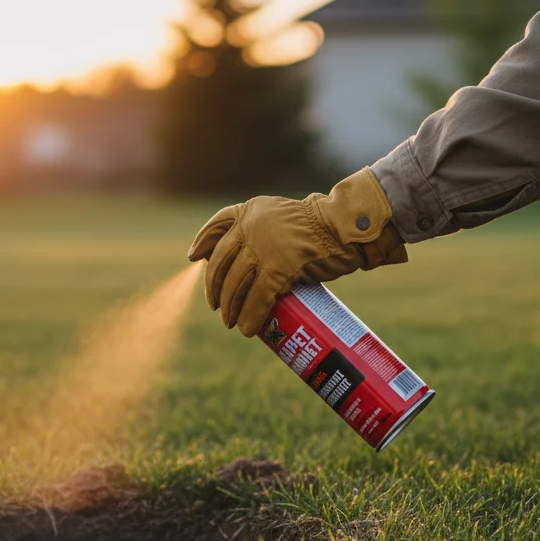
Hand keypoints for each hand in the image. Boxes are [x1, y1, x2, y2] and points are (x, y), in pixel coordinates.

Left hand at [186, 168, 407, 335]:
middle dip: (216, 288)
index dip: (202, 243)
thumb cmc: (322, 227)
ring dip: (231, 308)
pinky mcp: (277, 267)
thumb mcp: (282, 220)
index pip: (217, 226)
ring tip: (231, 323)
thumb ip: (263, 232)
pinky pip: (257, 298)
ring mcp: (263, 246)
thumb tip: (245, 264)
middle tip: (217, 307)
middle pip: (222, 262)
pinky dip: (251, 317)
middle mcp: (251, 225)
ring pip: (236, 284)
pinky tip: (248, 330)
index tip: (194, 258)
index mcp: (251, 210)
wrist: (346, 229)